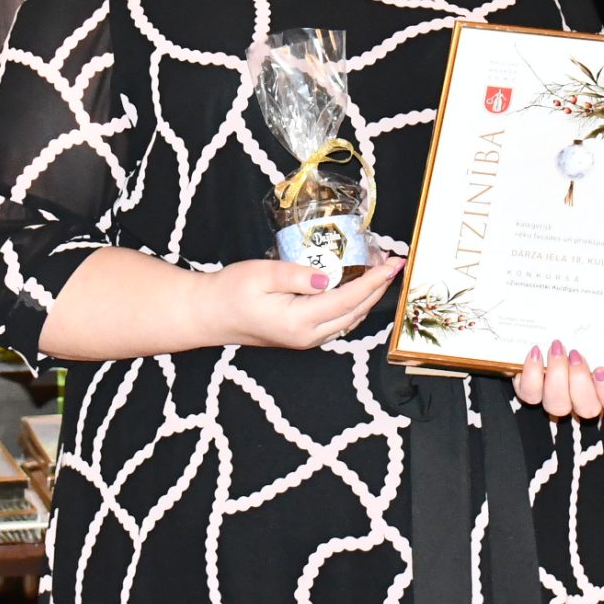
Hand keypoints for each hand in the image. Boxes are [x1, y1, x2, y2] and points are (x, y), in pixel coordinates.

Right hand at [198, 256, 405, 350]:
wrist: (209, 315)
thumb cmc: (230, 291)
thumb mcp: (260, 274)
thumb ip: (295, 275)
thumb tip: (327, 278)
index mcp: (299, 321)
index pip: (348, 301)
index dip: (375, 281)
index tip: (394, 264)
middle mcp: (308, 336)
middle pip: (356, 313)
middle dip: (379, 288)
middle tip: (394, 263)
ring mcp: (306, 340)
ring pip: (350, 320)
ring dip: (368, 297)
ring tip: (380, 271)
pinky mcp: (302, 336)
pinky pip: (338, 322)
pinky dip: (354, 305)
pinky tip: (357, 287)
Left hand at [512, 340, 603, 419]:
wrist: (550, 329)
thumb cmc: (581, 333)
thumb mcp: (600, 333)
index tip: (601, 370)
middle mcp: (582, 400)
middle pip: (587, 408)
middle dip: (580, 381)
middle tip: (575, 354)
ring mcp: (557, 399)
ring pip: (557, 405)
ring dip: (556, 376)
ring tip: (556, 349)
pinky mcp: (533, 393)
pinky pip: (530, 394)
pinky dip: (532, 374)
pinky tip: (536, 352)